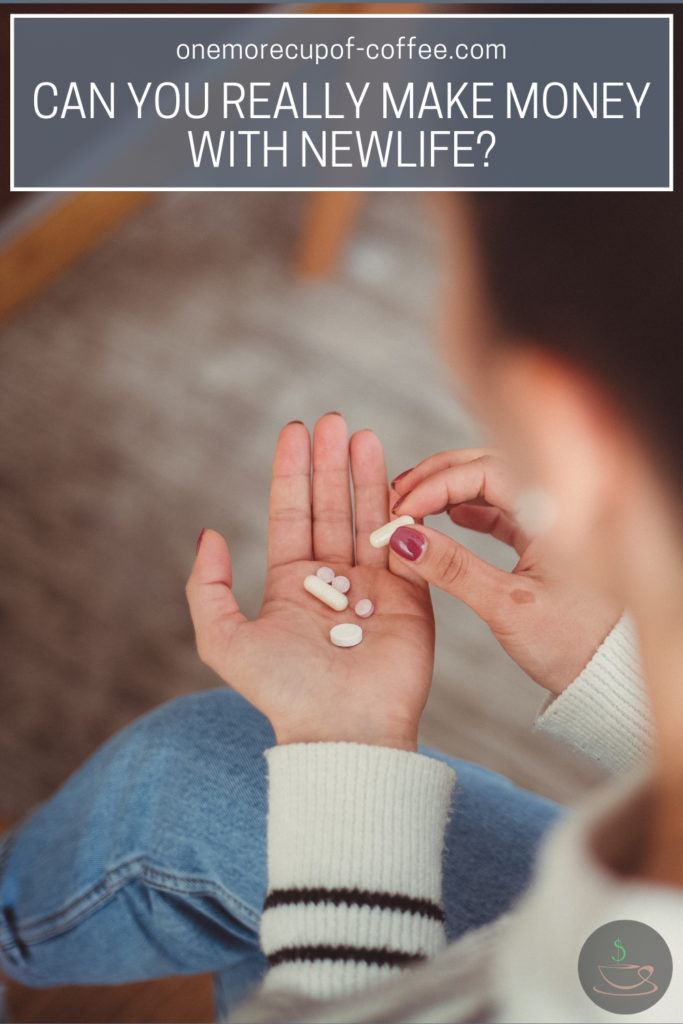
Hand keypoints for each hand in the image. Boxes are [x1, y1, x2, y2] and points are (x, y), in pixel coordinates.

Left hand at [186, 414, 433, 750]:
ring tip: (363, 434)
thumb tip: (209, 534)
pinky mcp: (412, 597)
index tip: (295, 430)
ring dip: (366, 476)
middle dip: (330, 463)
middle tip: (333, 419)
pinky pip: (408, 545)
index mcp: (291, 584)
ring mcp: (375, 586)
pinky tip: (399, 477)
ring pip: (369, 518)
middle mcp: (333, 579)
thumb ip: (207, 588)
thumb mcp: (225, 641)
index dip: (293, 472)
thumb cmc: (284, 692)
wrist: (344, 732)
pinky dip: (402, 511)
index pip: (292, 514)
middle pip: (331, 507)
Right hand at [389, 450, 621, 694]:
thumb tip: (404, 538)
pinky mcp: (543, 541)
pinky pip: (501, 510)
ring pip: (492, 486)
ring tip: (414, 505)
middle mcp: (555, 507)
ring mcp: (550, 521)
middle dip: (438, 476)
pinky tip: (448, 518)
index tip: (403, 509)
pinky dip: (469, 509)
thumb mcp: (506, 606)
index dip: (437, 484)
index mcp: (555, 512)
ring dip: (450, 490)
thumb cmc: (573, 643)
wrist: (607, 673)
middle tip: (398, 494)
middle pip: (487, 467)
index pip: (485, 472)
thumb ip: (453, 569)